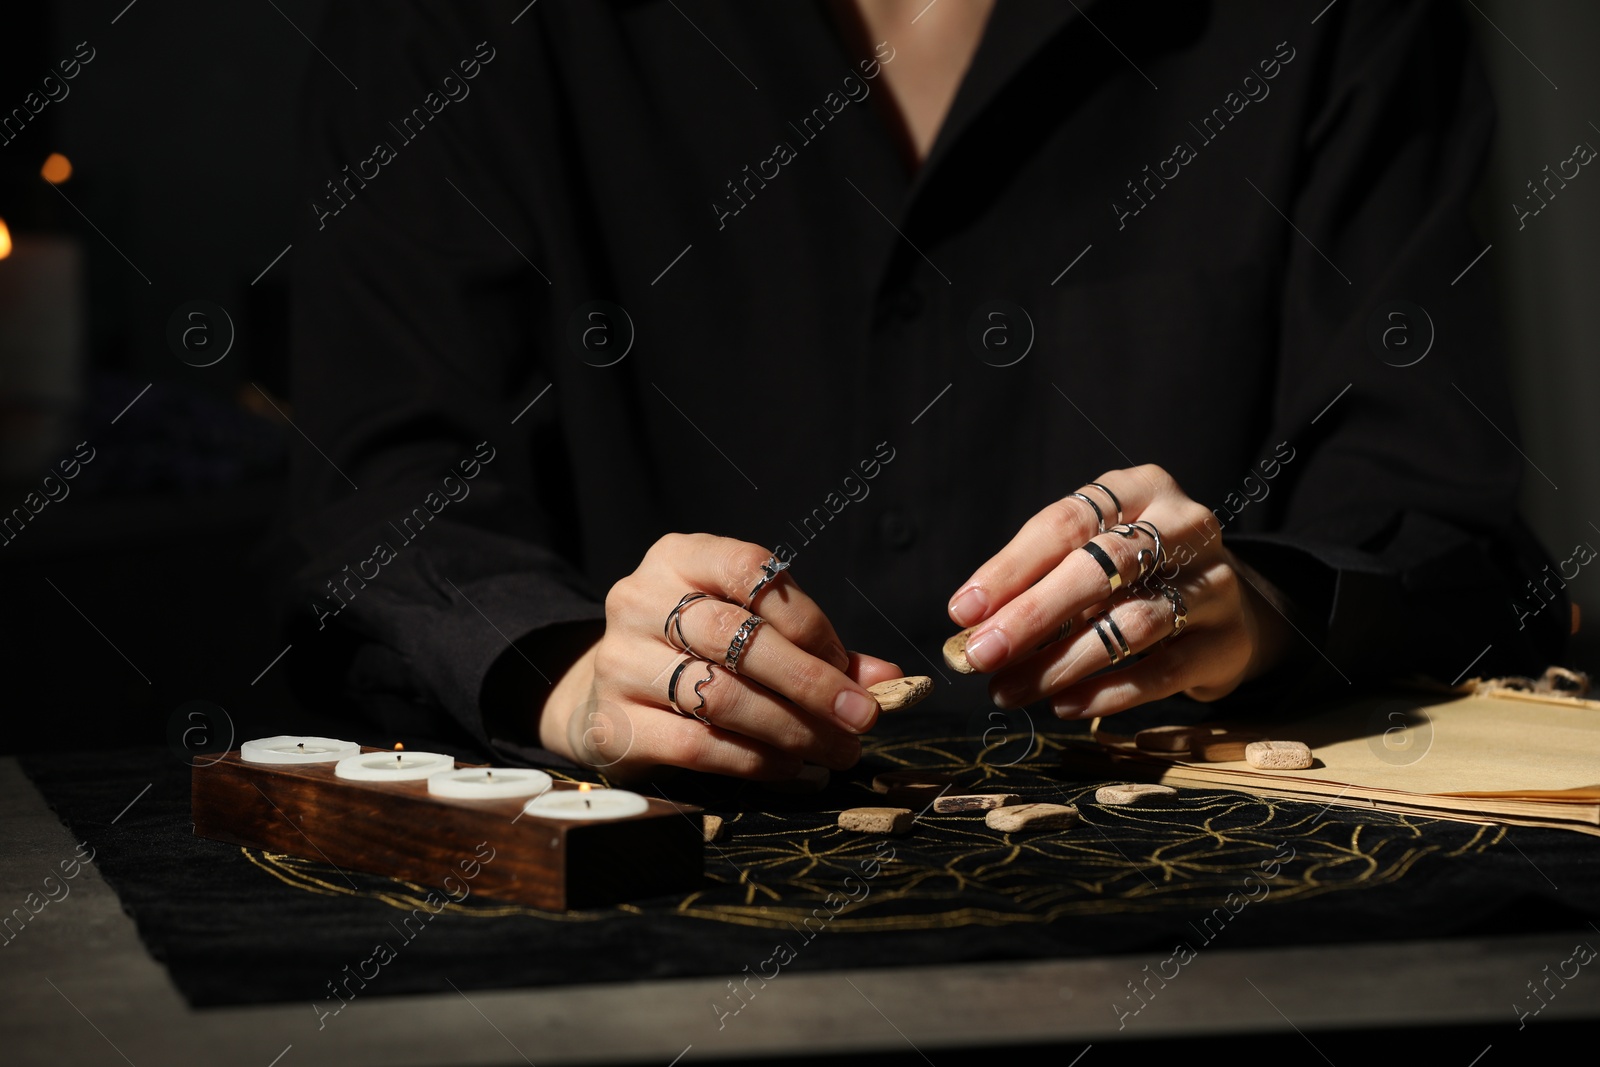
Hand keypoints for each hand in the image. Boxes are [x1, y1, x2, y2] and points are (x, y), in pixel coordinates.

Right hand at [537, 533, 902, 779]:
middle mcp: (639, 599)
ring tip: (834, 749)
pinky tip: (791, 766)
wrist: (607, 697)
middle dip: (811, 683)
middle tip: (861, 719)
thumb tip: (886, 680)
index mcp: (679, 557)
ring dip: (792, 729)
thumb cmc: (697, 654)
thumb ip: (815, 647)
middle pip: (736, 638)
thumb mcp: (749, 629)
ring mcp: (619, 661)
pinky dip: (755, 759)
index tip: (851, 668)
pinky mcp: (613, 724)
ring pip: (720, 695)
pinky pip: (696, 744)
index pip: (751, 572)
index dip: (809, 620)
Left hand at [944, 464, 1293, 717]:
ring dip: (1061, 662)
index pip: (1065, 523)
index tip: (963, 610)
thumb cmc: (1137, 574)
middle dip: (1032, 615)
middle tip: (981, 654)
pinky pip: (1162, 671)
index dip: (1010, 568)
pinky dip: (1108, 692)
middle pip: (1102, 567)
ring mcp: (1213, 583)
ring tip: (1009, 691)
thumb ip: (1038, 581)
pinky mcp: (1226, 641)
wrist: (1229, 606)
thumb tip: (973, 630)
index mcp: (1140, 489)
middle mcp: (1184, 526)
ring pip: (1132, 623)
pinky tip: (1064, 705)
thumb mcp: (1092, 553)